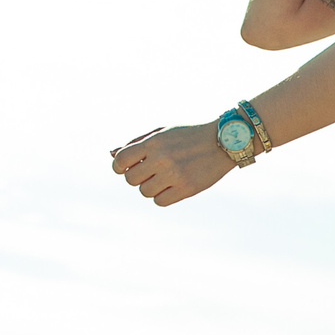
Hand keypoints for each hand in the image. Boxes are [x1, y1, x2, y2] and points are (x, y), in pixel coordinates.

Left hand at [111, 123, 233, 206]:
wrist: (223, 141)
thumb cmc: (188, 135)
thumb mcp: (162, 132)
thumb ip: (136, 142)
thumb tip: (112, 154)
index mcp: (154, 142)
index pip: (120, 161)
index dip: (119, 166)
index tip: (127, 166)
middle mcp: (162, 158)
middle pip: (131, 179)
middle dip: (136, 177)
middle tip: (149, 172)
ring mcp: (174, 175)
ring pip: (145, 192)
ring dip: (150, 187)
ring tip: (163, 178)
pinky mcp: (186, 189)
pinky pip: (160, 202)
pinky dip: (161, 197)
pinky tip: (170, 187)